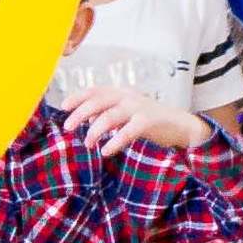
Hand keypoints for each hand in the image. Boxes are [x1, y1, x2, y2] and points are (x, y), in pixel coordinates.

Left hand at [56, 85, 207, 154]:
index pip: (95, 91)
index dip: (77, 97)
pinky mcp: (148, 121)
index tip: (63, 106)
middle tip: (68, 128)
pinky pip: (127, 131)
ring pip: (109, 116)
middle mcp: (127, 97)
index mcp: (120, 93)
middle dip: (80, 114)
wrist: (179, 125)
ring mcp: (138, 107)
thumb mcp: (126, 114)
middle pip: (97, 101)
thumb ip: (108, 114)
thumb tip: (88, 118)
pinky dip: (114, 141)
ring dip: (95, 131)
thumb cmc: (149, 120)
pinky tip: (105, 151)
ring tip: (88, 144)